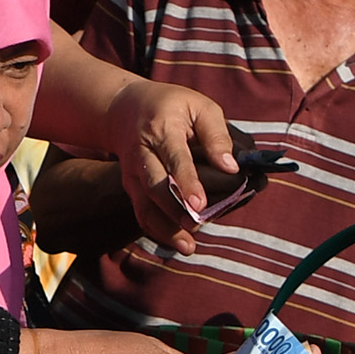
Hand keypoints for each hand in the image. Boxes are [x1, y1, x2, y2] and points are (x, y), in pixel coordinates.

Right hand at [106, 78, 241, 239]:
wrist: (122, 110)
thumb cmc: (171, 106)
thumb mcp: (199, 106)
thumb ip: (217, 135)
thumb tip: (232, 167)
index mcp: (162, 130)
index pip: (175, 158)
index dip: (186, 181)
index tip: (200, 203)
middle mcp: (142, 154)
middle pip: (155, 186)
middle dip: (174, 208)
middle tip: (196, 225)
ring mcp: (133, 174)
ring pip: (144, 205)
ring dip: (165, 228)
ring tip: (188, 247)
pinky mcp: (131, 188)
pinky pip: (141, 212)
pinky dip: (158, 230)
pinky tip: (176, 244)